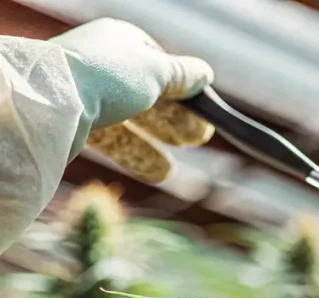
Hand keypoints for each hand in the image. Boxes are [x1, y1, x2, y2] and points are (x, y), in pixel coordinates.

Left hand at [50, 18, 214, 181]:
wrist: (50, 103)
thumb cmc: (107, 77)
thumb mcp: (157, 71)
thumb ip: (184, 74)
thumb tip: (205, 74)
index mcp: (122, 41)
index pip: (161, 64)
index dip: (184, 88)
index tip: (204, 111)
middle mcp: (104, 64)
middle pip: (150, 95)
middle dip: (175, 120)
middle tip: (198, 139)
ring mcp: (87, 93)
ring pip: (131, 121)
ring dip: (155, 145)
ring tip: (174, 168)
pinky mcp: (75, 121)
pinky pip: (112, 138)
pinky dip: (135, 155)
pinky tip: (157, 172)